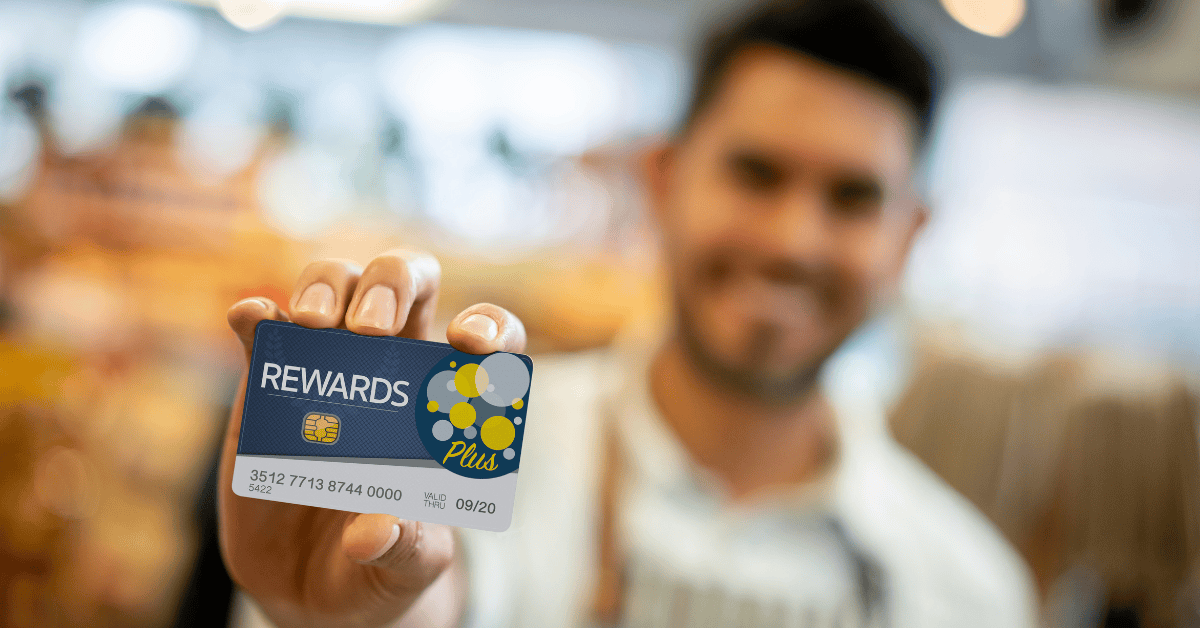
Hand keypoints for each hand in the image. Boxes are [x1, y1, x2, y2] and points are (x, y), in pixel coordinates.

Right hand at [218, 250, 526, 627]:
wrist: (312, 589)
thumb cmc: (381, 568)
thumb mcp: (405, 571)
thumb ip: (405, 551)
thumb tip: (376, 530)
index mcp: (449, 400)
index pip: (488, 339)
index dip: (489, 327)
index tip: (469, 347)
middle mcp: (394, 366)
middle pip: (406, 282)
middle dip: (392, 285)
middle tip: (371, 330)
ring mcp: (329, 365)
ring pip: (336, 284)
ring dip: (327, 286)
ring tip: (310, 325)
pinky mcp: (270, 382)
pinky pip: (265, 328)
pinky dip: (258, 315)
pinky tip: (252, 319)